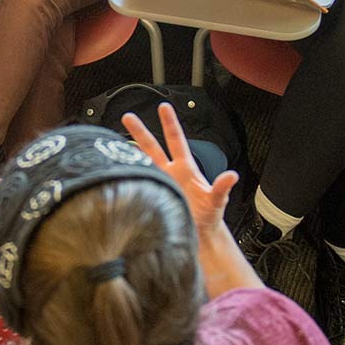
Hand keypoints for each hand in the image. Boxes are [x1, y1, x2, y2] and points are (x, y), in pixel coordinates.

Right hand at [120, 104, 238, 235]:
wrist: (199, 237)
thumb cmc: (209, 217)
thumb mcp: (216, 200)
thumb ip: (222, 187)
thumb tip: (231, 176)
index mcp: (185, 168)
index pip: (176, 140)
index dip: (170, 123)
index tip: (164, 107)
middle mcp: (170, 174)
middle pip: (152, 148)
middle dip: (140, 132)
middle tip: (128, 117)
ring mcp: (159, 185)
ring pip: (141, 164)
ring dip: (128, 154)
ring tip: (112, 142)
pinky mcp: (151, 199)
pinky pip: (137, 185)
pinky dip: (127, 178)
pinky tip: (116, 172)